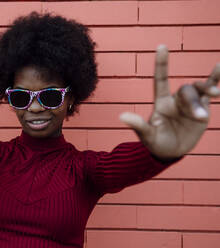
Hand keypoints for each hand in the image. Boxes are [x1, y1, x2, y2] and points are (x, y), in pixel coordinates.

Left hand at [120, 45, 219, 159]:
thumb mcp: (147, 135)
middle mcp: (175, 99)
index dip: (161, 63)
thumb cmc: (156, 143)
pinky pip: (209, 90)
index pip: (161, 79)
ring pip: (199, 90)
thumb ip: (138, 125)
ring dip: (207, 91)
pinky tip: (219, 69)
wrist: (172, 152)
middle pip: (186, 90)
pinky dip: (215, 79)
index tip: (161, 46)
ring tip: (215, 95)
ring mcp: (190, 102)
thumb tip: (121, 117)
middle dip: (193, 102)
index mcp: (161, 102)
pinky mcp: (203, 107)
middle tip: (200, 118)